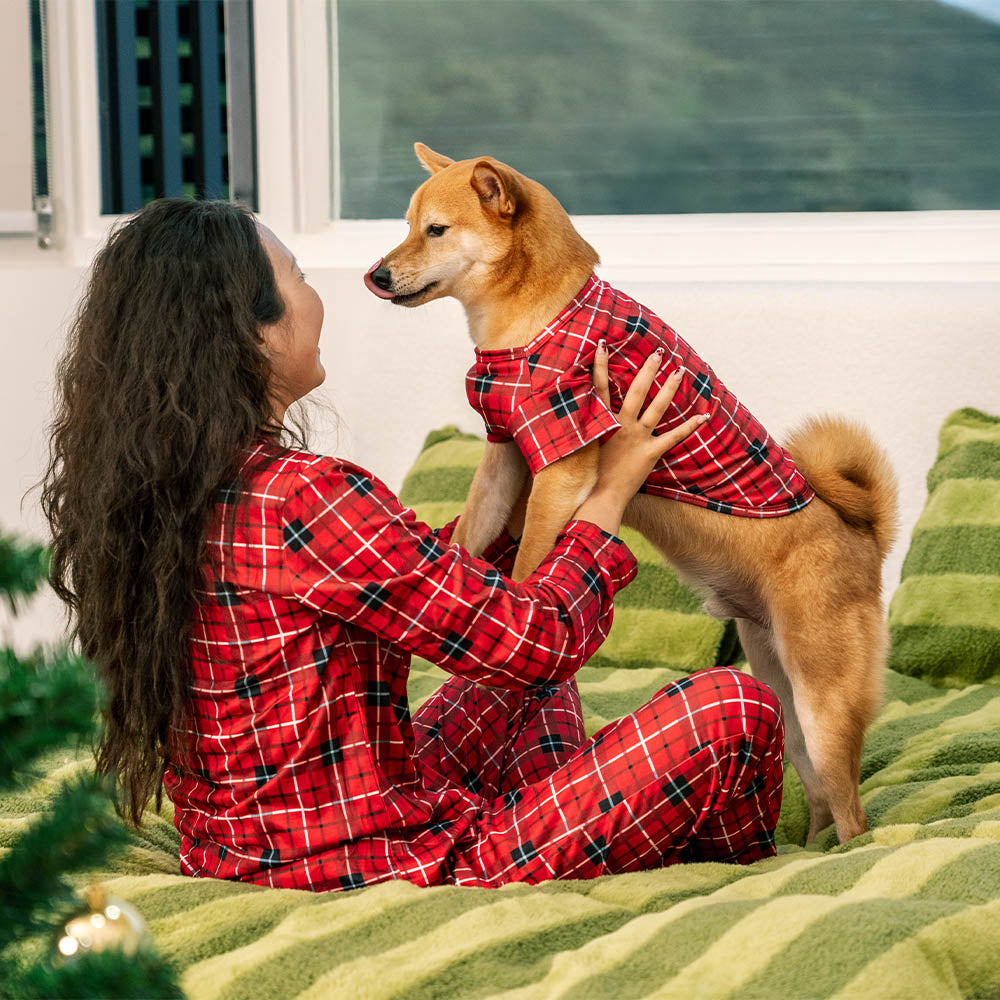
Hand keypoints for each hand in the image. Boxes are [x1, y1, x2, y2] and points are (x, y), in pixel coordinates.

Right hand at [572, 342, 706, 533]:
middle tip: (658, 353)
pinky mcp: (650, 452)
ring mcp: (637, 438)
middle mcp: (621, 425)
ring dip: (669, 388)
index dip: (600, 366)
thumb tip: (564, 418)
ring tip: (679, 371)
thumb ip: (578, 430)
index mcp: (602, 422)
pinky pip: (673, 437)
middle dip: (647, 370)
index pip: (600, 387)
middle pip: (636, 391)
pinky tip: (704, 416)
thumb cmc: (584, 475)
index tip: (602, 345)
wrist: (598, 496)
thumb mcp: (578, 447)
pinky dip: (690, 427)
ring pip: (657, 408)